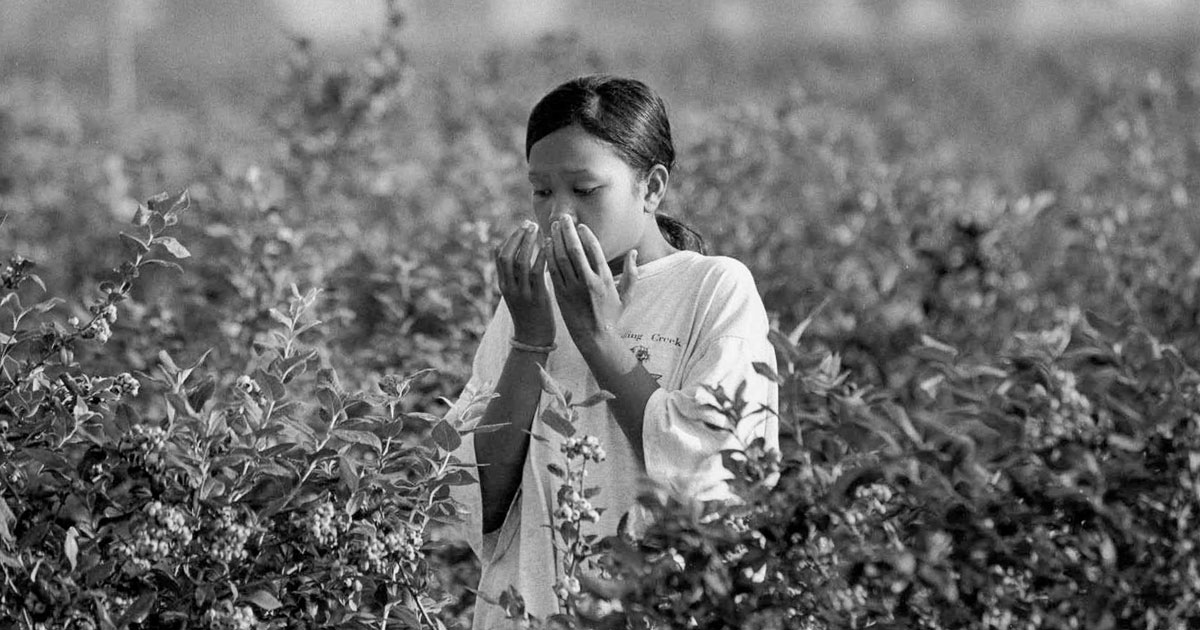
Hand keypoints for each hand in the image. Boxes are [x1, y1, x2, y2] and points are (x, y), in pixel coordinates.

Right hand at [494, 220, 554, 344]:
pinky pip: (536, 272)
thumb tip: (522, 258)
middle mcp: (509, 287)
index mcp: (504, 286)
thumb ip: (517, 278)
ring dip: (528, 242)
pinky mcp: (536, 298)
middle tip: (529, 224)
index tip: (521, 227)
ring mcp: (522, 293)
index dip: (509, 239)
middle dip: (517, 237)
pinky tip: (549, 246)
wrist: (533, 340)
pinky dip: (541, 256)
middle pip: (508, 255)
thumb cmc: (529, 315)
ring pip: (520, 261)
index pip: (500, 256)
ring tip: (538, 229)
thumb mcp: (518, 295)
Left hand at [547, 218, 638, 348]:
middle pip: (575, 250)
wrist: (595, 338)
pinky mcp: (561, 295)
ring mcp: (573, 288)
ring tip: (553, 226)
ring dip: (556, 239)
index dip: (586, 235)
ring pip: (561, 258)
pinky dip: (549, 255)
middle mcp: (588, 282)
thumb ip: (632, 273)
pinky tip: (547, 244)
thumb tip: (634, 252)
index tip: (580, 225)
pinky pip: (553, 271)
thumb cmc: (611, 316)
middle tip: (563, 217)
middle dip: (568, 231)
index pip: (594, 250)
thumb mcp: (626, 295)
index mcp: (604, 279)